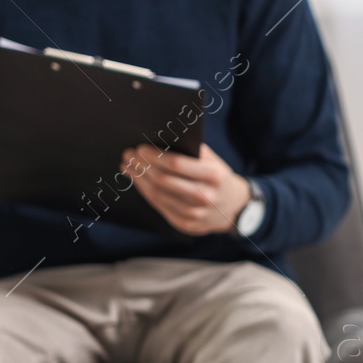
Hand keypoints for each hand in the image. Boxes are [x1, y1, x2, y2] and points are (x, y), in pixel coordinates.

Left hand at [121, 142, 252, 236]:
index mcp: (213, 176)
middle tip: (129, 155)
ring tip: (128, 166)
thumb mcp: (213, 161)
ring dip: (138, 179)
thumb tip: (160, 138)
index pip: (177, 164)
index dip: (155, 156)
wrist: (234, 208)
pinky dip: (144, 192)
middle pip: (163, 180)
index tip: (140, 148)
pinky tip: (137, 181)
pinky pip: (159, 206)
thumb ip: (192, 151)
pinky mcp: (185, 224)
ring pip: (157, 195)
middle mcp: (205, 196)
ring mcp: (195, 214)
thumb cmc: (218, 177)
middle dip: (142, 166)